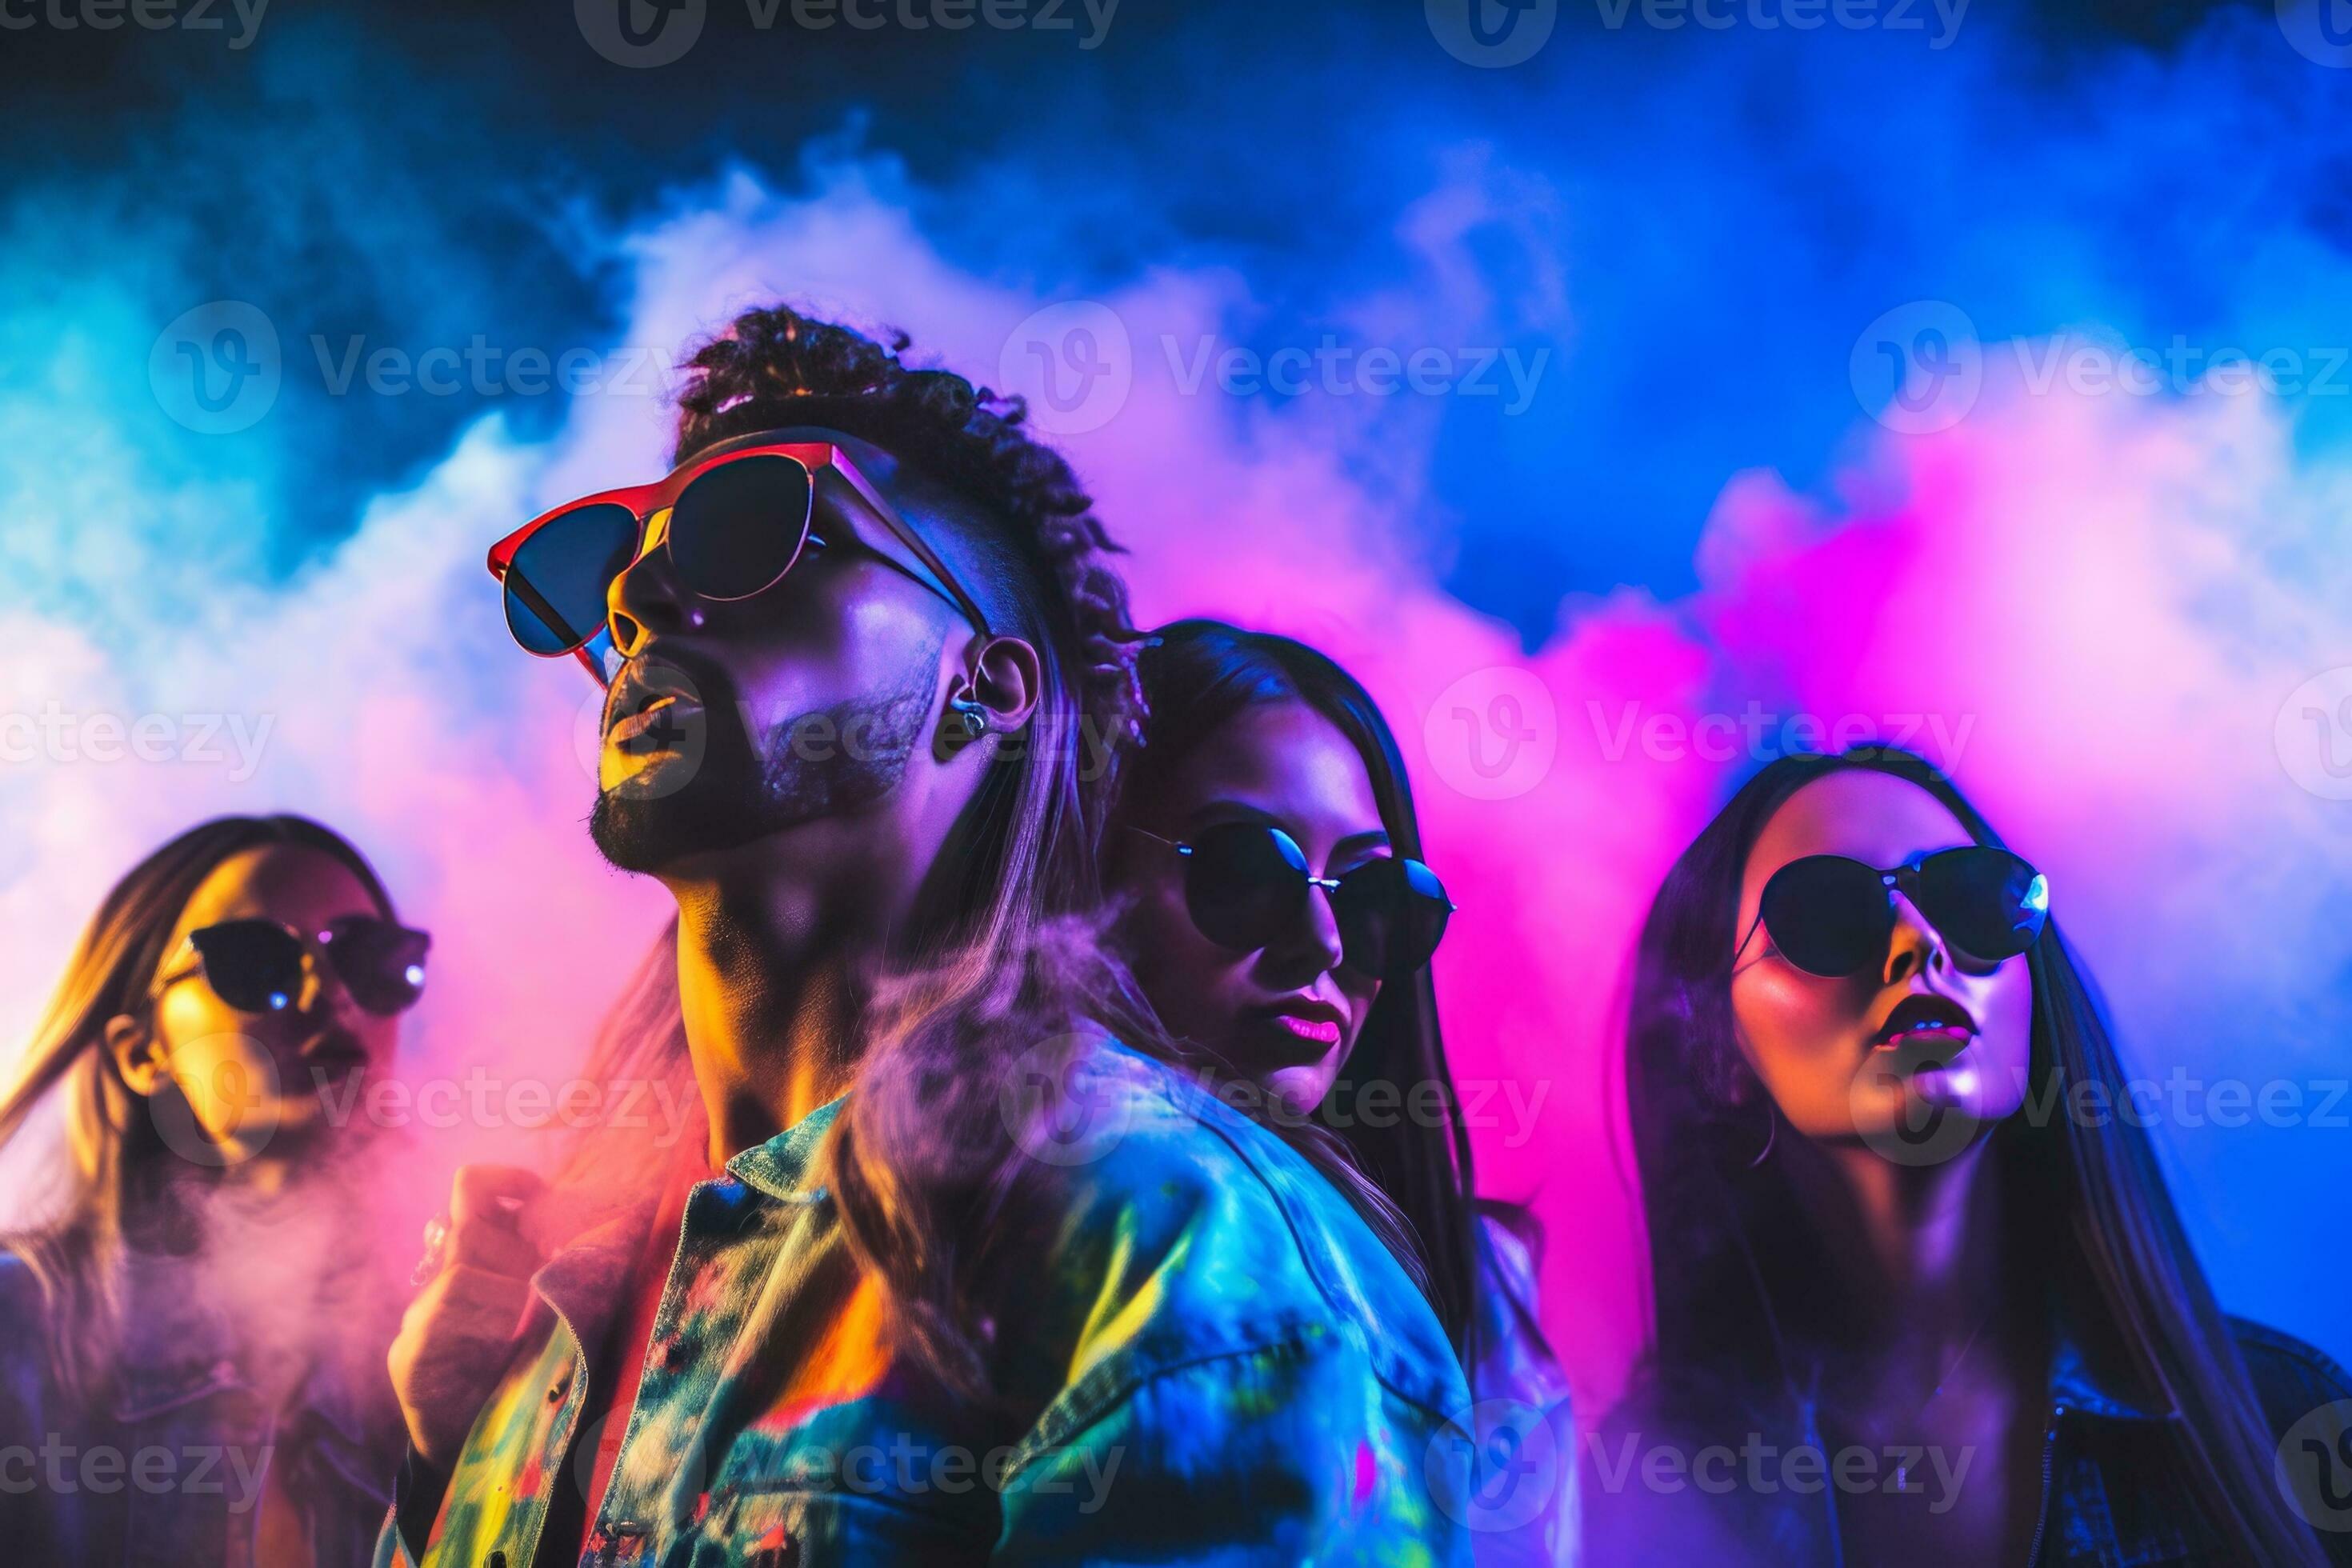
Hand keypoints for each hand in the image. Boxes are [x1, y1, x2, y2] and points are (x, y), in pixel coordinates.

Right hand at [388, 1165, 544, 1469]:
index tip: (538, 1189)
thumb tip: (610, 1225)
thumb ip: (552, 1270)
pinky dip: (484, 1323)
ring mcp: (418, 1317)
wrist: (475, 1446)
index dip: (502, 1180)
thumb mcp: (543, 1308)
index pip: (470, 1192)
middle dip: (516, 1255)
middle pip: (470, 1231)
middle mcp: (439, 1280)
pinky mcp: (408, 1355)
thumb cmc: (519, 1369)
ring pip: (460, 1272)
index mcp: (475, 1260)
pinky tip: (502, 1344)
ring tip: (519, 1327)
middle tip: (535, 1291)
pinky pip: (441, 1316)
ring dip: (506, 1293)